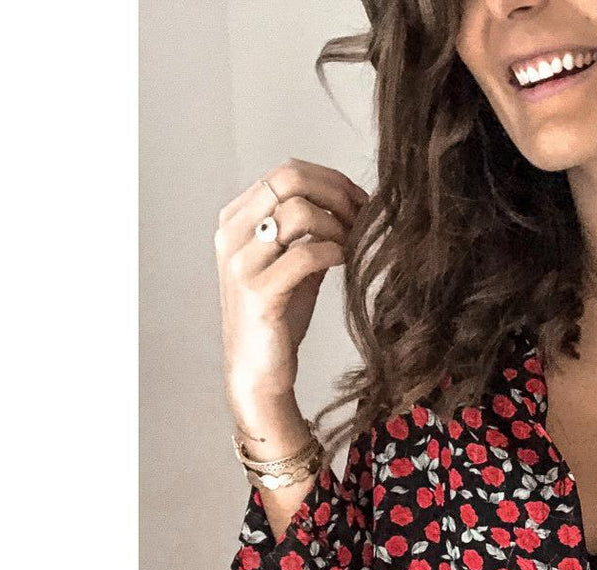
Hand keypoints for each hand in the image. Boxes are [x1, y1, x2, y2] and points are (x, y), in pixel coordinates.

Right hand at [214, 157, 367, 425]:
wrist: (258, 371)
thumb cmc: (278, 319)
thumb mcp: (293, 265)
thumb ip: (310, 233)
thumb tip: (350, 205)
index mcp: (237, 219)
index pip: (286, 171)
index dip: (332, 181)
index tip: (362, 201)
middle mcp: (232, 233)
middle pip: (289, 178)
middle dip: (337, 193)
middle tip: (364, 218)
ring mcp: (241, 261)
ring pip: (298, 211)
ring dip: (339, 225)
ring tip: (355, 246)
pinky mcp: (258, 291)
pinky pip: (306, 253)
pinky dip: (335, 252)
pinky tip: (346, 264)